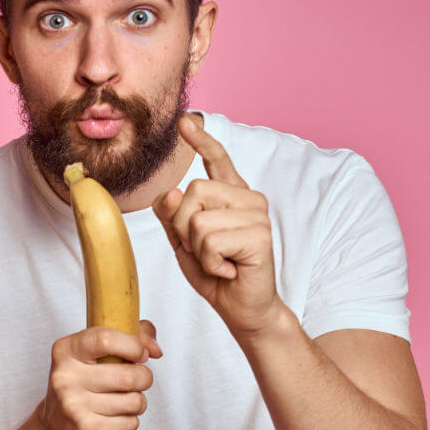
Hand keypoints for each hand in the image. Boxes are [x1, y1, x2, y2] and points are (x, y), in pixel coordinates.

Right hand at [38, 321, 162, 429]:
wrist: (55, 428)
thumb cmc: (81, 383)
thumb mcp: (93, 353)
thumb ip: (128, 337)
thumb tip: (155, 349)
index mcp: (66, 351)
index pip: (105, 339)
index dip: (133, 345)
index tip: (141, 353)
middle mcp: (66, 377)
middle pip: (129, 375)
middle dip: (144, 378)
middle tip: (137, 379)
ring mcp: (74, 405)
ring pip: (134, 401)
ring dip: (138, 401)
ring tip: (124, 400)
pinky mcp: (87, 429)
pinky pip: (130, 423)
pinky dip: (130, 421)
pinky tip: (114, 417)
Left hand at [152, 114, 283, 339]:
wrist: (242, 308)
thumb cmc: (215, 275)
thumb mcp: (184, 244)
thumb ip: (173, 218)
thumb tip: (170, 192)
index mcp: (231, 196)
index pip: (217, 161)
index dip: (202, 140)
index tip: (185, 121)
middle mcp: (247, 198)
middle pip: (193, 193)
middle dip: (184, 228)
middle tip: (204, 252)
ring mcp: (256, 215)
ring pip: (199, 219)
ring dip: (198, 250)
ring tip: (219, 262)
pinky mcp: (259, 235)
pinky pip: (211, 241)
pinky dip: (210, 262)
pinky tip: (228, 269)